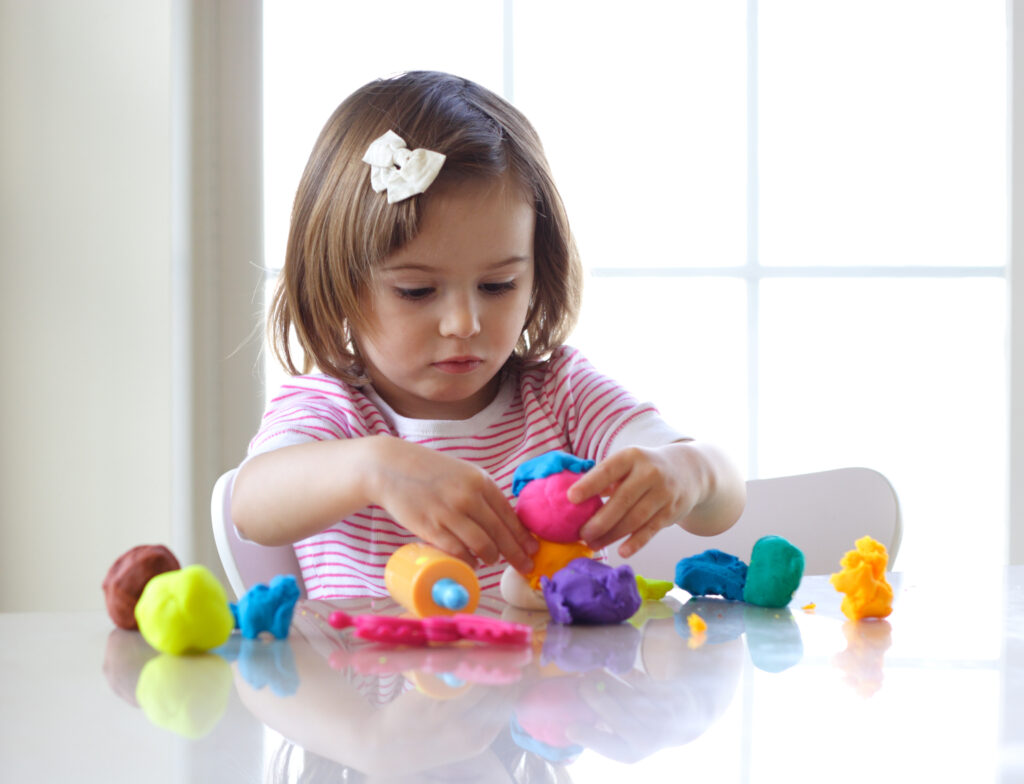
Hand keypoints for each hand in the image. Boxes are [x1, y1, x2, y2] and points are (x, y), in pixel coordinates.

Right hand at [372, 438, 536, 572]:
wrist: (391, 466)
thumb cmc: (429, 471)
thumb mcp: (462, 473)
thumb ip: (482, 493)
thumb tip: (503, 521)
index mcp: (480, 481)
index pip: (509, 514)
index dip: (522, 535)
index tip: (533, 549)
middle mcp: (468, 496)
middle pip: (500, 533)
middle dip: (516, 553)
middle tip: (525, 566)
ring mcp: (449, 513)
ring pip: (482, 545)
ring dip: (491, 557)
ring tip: (492, 561)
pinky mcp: (431, 527)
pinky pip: (458, 551)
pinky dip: (468, 561)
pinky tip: (471, 563)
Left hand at [568, 444, 704, 557]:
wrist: (689, 470)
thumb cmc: (645, 468)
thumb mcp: (628, 463)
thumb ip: (605, 478)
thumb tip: (575, 499)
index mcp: (632, 457)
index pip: (608, 470)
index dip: (589, 484)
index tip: (571, 498)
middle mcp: (649, 472)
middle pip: (621, 500)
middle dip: (599, 521)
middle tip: (581, 535)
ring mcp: (663, 492)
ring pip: (635, 518)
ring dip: (612, 535)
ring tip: (593, 544)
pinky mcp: (672, 510)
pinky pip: (651, 529)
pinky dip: (636, 542)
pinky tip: (622, 551)